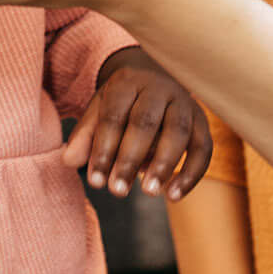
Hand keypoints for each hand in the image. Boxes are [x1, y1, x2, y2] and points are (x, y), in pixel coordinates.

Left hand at [63, 47, 213, 200]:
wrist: (155, 77)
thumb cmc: (121, 104)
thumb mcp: (99, 111)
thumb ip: (85, 136)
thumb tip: (69, 161)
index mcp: (127, 82)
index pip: (114, 116)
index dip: (104, 150)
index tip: (96, 182)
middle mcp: (159, 88)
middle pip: (146, 122)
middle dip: (130, 158)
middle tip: (118, 191)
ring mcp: (184, 103)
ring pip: (177, 132)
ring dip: (164, 164)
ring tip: (148, 192)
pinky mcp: (202, 121)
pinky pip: (203, 147)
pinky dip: (190, 174)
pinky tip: (173, 196)